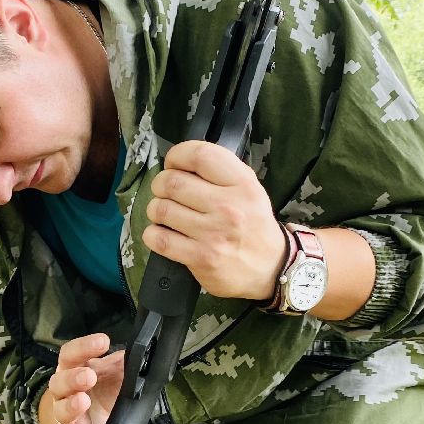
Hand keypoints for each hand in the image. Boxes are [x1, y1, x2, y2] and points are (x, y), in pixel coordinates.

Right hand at [39, 332, 123, 423]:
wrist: (94, 422)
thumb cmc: (103, 390)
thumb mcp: (116, 373)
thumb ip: (124, 362)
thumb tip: (141, 350)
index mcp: (74, 369)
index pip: (71, 353)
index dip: (84, 346)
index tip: (104, 342)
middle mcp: (65, 391)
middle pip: (60, 381)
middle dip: (73, 378)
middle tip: (89, 377)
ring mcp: (66, 415)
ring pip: (61, 410)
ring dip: (71, 406)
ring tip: (84, 401)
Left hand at [143, 140, 287, 300]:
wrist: (271, 268)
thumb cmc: (253, 225)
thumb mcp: (250, 190)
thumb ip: (220, 172)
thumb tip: (180, 162)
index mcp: (242, 184)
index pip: (200, 155)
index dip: (177, 155)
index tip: (173, 164)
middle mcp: (228, 207)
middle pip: (172, 181)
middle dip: (160, 184)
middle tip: (165, 191)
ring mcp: (213, 234)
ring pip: (161, 209)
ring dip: (156, 209)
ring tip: (164, 214)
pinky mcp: (200, 259)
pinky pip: (159, 239)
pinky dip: (152, 234)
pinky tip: (162, 233)